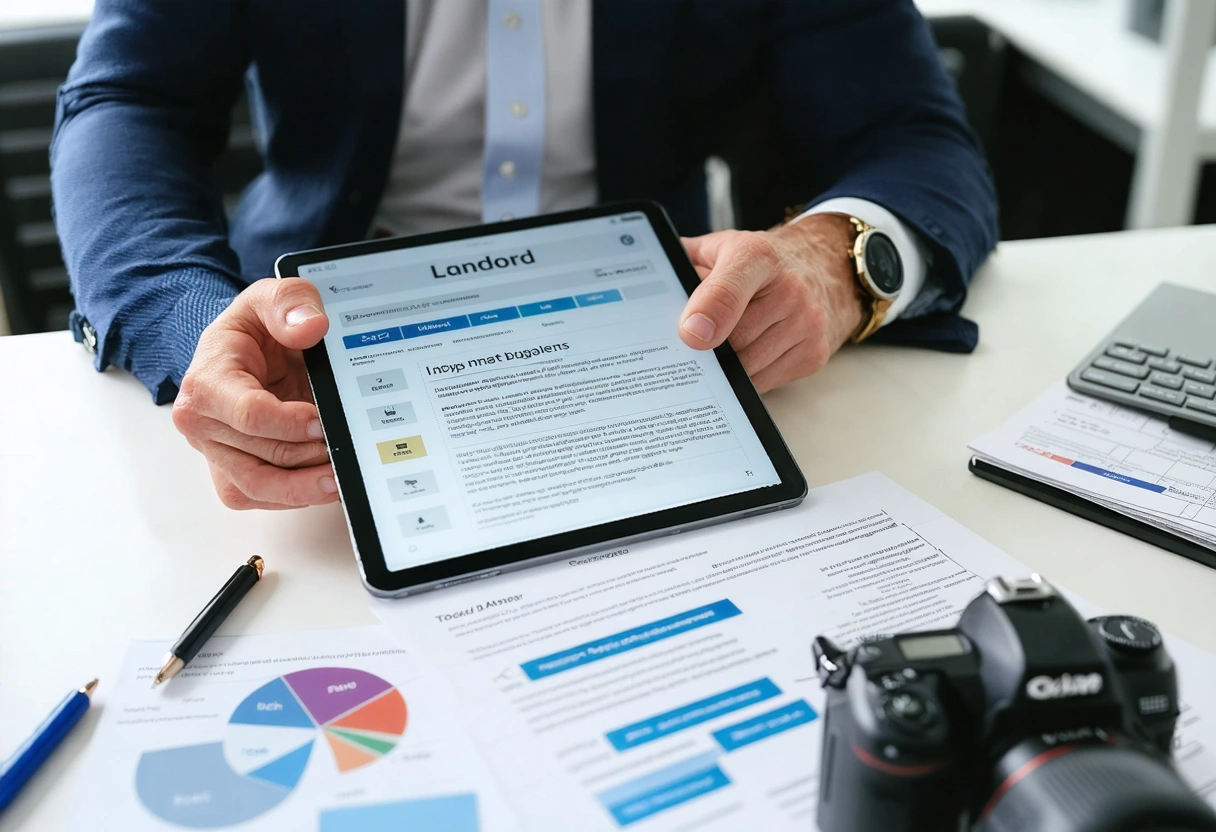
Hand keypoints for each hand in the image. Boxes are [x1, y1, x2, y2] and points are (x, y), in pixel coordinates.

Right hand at [172, 278, 337, 509]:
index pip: (249, 414)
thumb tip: (311, 327)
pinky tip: (327, 484)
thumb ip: (291, 301)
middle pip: (261, 456)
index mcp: (206, 382)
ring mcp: (216, 453)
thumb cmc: (256, 328)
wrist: (248, 350)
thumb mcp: (272, 296)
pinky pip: (263, 498)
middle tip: (346, 448)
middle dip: (308, 455)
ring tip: (341, 479)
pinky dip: (297, 496)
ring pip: (259, 487)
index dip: (291, 423)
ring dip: (304, 487)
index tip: (323, 421)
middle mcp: (202, 424)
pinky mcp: (233, 475)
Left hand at [678, 214, 864, 392]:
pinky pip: (764, 383)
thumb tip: (639, 291)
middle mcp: (789, 288)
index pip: (729, 288)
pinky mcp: (813, 354)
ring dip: (725, 368)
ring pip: (747, 368)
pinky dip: (746, 378)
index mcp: (756, 255)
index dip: (708, 313)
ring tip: (718, 349)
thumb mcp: (722, 248)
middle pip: (734, 341)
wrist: (826, 266)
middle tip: (688, 348)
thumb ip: (683, 263)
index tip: (689, 335)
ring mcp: (806, 324)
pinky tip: (744, 356)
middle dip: (705, 350)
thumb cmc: (760, 263)